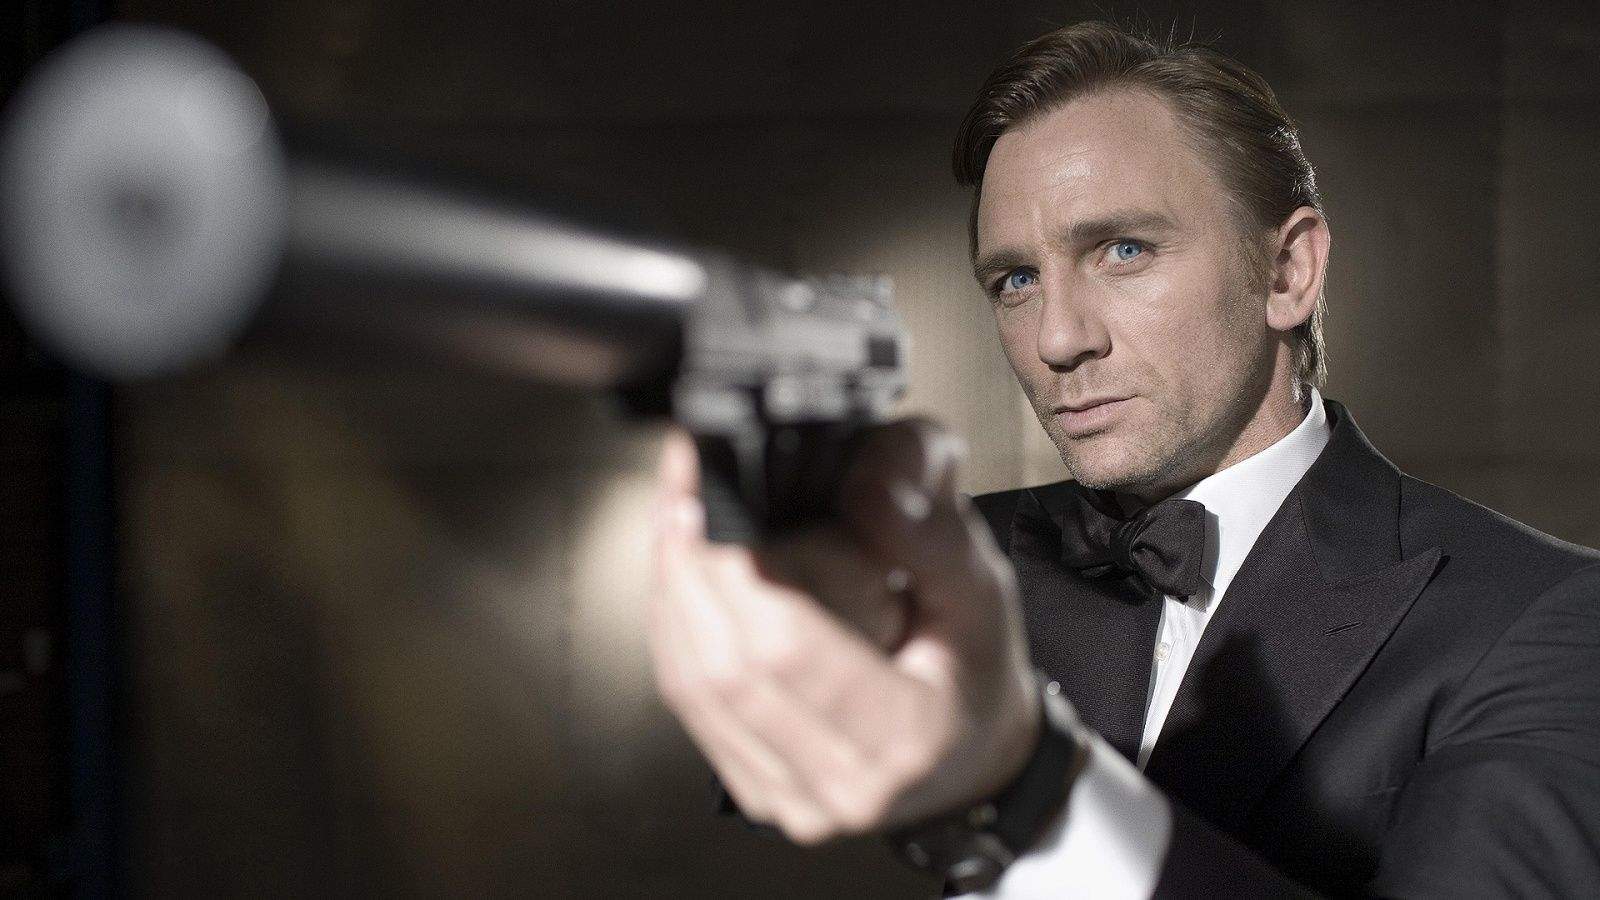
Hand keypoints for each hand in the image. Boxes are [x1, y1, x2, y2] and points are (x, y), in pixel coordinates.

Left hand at [647, 419, 1039, 843]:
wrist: (971, 753)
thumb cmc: (973, 665)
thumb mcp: (981, 586)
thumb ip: (929, 531)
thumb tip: (869, 488)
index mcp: (907, 736)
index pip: (788, 650)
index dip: (735, 568)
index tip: (710, 495)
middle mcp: (843, 784)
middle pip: (725, 666)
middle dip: (690, 566)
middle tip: (681, 486)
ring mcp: (793, 798)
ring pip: (693, 683)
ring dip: (672, 590)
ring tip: (676, 515)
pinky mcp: (755, 790)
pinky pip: (688, 702)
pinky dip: (674, 627)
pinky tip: (680, 572)